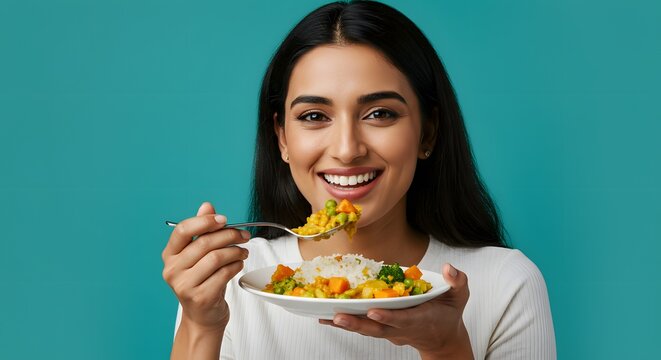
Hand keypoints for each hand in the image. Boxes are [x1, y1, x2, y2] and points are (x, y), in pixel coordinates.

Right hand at [162, 202, 249, 330]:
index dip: (205, 221)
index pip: (182, 230)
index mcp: (170, 255)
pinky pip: (224, 274)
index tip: (224, 219)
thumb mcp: (199, 255)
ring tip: (243, 251)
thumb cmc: (203, 281)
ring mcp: (184, 285)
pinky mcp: (200, 297)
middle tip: (244, 235)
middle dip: (229, 235)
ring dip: (235, 251)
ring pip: (216, 258)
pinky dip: (236, 265)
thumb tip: (206, 205)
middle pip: (204, 243)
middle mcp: (172, 270)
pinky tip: (238, 264)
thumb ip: (202, 230)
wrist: (202, 316)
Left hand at [320, 264, 472, 358]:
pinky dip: (344, 323)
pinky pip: (361, 327)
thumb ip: (457, 281)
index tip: (374, 311)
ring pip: (366, 329)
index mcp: (419, 319)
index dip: (388, 317)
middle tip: (338, 317)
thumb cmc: (449, 312)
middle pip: (377, 328)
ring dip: (346, 324)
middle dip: (357, 323)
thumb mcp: (459, 295)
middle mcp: (401, 328)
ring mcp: (390, 331)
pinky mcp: (381, 329)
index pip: (402, 319)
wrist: (442, 338)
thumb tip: (449, 269)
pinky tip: (326, 318)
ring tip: (326, 317)